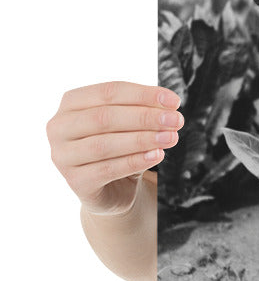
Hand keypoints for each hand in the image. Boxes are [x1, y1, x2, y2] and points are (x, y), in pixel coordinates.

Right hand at [47, 81, 184, 216]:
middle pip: (104, 117)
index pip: (108, 92)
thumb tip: (169, 105)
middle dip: (145, 117)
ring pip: (104, 144)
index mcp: (71, 103)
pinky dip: (135, 161)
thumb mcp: (130, 124)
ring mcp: (62, 156)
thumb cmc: (120, 147)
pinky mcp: (75, 181)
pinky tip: (157, 155)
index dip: (143, 95)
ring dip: (142, 139)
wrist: (112, 188)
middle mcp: (59, 127)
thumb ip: (143, 111)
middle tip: (176, 120)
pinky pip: (107, 169)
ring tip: (171, 138)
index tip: (174, 101)